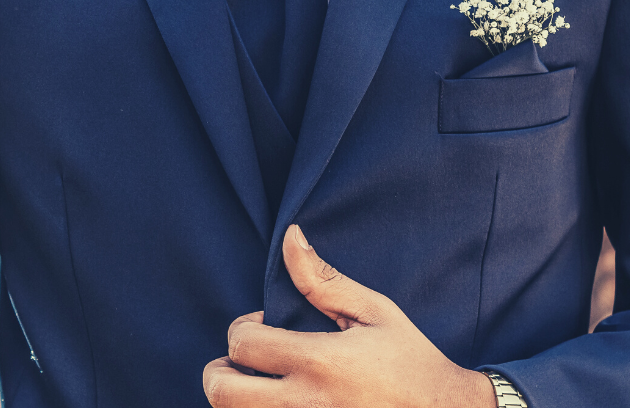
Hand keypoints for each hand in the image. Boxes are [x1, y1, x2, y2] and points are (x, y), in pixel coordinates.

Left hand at [203, 224, 496, 406]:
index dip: (243, 328)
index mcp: (320, 361)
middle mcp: (306, 404)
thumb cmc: (410, 360)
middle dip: (219, 372)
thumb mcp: (373, 312)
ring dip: (236, 400)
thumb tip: (291, 238)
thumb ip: (323, 280)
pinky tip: (278, 403)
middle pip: (222, 393)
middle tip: (237, 364)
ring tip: (257, 385)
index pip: (242, 344)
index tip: (262, 326)